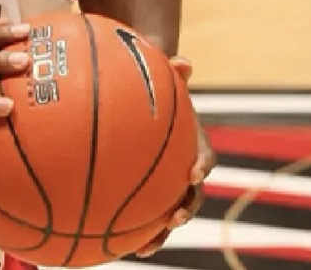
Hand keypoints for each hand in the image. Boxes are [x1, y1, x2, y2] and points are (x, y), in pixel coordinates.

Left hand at [135, 56, 216, 258]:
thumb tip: (183, 60)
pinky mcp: (146, 192)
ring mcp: (166, 182)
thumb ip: (169, 71)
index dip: (203, 164)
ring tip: (142, 249)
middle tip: (175, 218)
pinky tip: (104, 242)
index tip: (195, 172)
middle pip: (192, 195)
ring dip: (159, 233)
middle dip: (185, 209)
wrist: (145, 98)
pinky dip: (129, 230)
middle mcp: (183, 167)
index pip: (206, 155)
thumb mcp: (160, 75)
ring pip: (168, 212)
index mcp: (192, 141)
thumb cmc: (153, 86)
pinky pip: (140, 214)